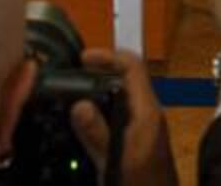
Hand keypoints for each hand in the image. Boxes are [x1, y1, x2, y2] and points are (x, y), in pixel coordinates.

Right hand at [71, 49, 177, 185]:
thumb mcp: (115, 164)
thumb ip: (97, 135)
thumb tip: (79, 105)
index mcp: (147, 112)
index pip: (133, 67)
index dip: (108, 56)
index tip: (82, 59)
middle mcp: (149, 113)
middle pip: (126, 78)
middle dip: (99, 72)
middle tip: (71, 76)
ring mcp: (145, 126)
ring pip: (122, 95)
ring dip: (99, 90)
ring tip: (72, 96)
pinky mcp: (140, 138)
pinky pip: (121, 112)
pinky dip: (103, 108)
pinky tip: (85, 122)